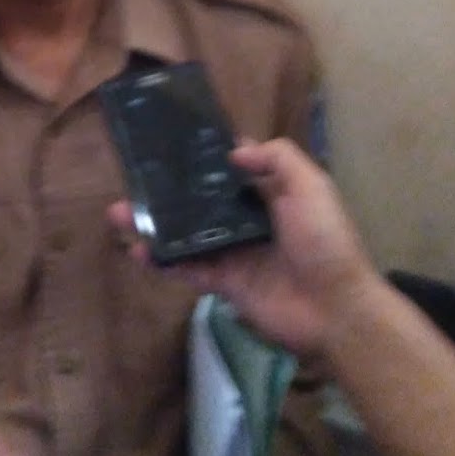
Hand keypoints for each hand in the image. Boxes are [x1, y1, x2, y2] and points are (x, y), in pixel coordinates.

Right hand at [109, 137, 373, 356]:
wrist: (334, 309)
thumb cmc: (324, 241)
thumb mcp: (311, 187)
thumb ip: (277, 159)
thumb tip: (233, 151)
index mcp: (273, 195)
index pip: (234, 173)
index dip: (207, 160)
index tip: (172, 146)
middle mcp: (249, 222)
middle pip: (202, 202)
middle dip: (170, 192)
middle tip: (136, 179)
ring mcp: (234, 254)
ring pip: (187, 234)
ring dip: (156, 224)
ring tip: (120, 212)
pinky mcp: (224, 283)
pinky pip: (187, 268)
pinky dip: (162, 261)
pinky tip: (136, 250)